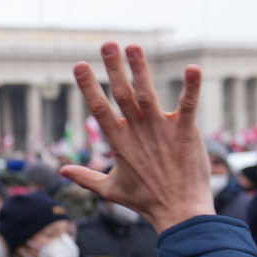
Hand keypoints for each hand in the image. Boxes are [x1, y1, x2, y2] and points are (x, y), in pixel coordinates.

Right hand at [59, 43, 212, 232]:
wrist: (179, 212)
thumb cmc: (145, 201)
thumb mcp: (110, 190)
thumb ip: (86, 177)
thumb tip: (63, 172)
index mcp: (119, 142)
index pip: (99, 109)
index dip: (89, 86)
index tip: (80, 65)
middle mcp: (138, 132)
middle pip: (122, 94)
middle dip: (114, 68)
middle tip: (107, 44)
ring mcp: (162, 130)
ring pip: (147, 93)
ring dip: (140, 69)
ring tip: (132, 46)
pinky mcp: (186, 133)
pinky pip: (188, 105)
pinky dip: (192, 87)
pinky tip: (193, 67)